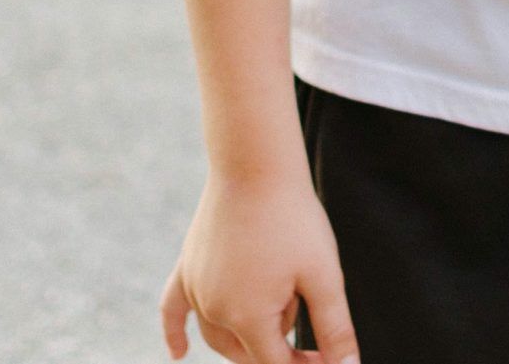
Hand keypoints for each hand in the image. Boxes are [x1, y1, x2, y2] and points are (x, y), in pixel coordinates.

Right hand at [160, 167, 358, 363]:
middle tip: (314, 336)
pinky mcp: (186, 267)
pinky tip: (178, 352)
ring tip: (281, 314)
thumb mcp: (324, 275)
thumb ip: (335, 328)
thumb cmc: (294, 218)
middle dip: (280, 349)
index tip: (329, 355)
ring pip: (218, 335)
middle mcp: (214, 309)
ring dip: (247, 337)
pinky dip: (174, 333)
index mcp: (248, 318)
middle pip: (247, 353)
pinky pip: (173, 310)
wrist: (256, 164)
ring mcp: (196, 288)